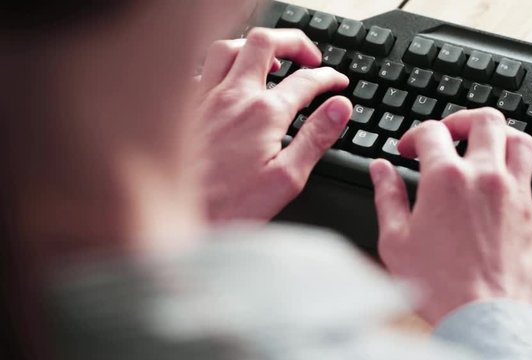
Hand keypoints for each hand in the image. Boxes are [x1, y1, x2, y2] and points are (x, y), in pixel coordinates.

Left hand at [197, 28, 351, 221]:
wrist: (180, 218)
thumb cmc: (229, 206)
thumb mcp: (287, 178)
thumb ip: (316, 137)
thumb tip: (340, 108)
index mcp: (263, 113)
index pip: (306, 80)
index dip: (329, 77)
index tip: (339, 83)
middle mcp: (232, 97)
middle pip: (265, 43)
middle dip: (294, 42)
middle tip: (310, 57)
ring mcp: (205, 99)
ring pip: (229, 48)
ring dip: (255, 47)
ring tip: (272, 60)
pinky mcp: (185, 109)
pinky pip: (201, 70)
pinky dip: (220, 67)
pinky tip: (228, 81)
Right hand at [369, 108, 531, 324]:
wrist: (480, 317)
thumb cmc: (438, 284)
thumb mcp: (395, 240)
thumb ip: (387, 197)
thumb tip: (380, 169)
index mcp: (446, 179)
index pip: (431, 132)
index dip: (413, 135)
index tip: (406, 149)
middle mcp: (486, 177)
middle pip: (485, 122)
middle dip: (464, 120)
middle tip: (450, 132)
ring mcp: (517, 196)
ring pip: (523, 142)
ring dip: (505, 136)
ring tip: (489, 144)